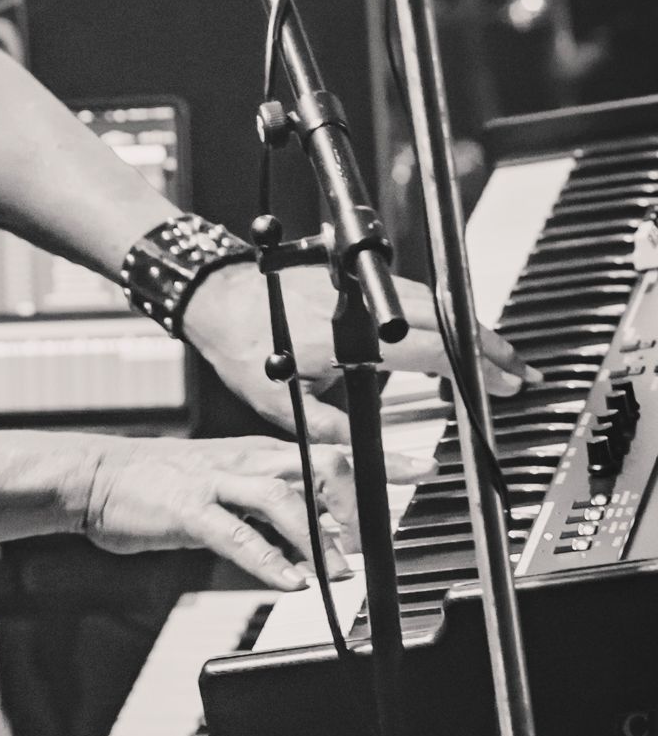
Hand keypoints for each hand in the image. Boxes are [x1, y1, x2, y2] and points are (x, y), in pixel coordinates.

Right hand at [79, 434, 363, 590]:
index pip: (329, 450)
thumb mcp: (224, 489)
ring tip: (336, 571)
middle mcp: (244, 462)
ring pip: (282, 497)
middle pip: (317, 466)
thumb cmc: (157, 485)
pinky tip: (287, 580)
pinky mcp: (188, 510)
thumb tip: (318, 537)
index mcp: (257, 454)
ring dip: (316, 536)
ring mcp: (216, 483)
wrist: (96, 477)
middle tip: (374, 539)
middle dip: (355, 504)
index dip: (379, 460)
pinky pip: (236, 534)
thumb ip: (271, 509)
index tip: (421, 470)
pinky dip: (267, 559)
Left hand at [180, 263, 538, 446]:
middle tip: (517, 373)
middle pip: (442, 319)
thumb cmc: (242, 347)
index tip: (498, 383)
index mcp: (346, 339)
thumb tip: (377, 455)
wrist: (217, 296)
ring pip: (431, 303)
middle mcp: (359, 306)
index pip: (427, 349)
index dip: (470, 367)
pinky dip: (441, 316)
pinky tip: (453, 337)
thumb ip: (333, 431)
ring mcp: (359, 287)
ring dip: (467, 329)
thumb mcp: (282, 404)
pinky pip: (413, 296)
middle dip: (487, 346)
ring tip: (496, 358)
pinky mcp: (356, 280)